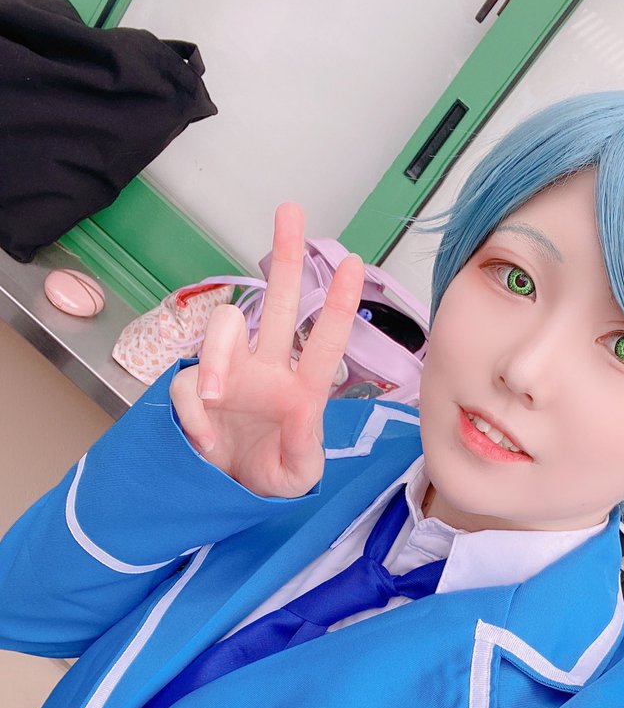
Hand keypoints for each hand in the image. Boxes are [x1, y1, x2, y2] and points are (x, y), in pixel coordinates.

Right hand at [170, 202, 364, 496]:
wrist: (228, 497)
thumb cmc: (272, 477)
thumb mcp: (299, 476)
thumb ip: (304, 450)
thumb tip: (297, 418)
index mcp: (302, 390)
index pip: (324, 342)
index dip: (338, 305)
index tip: (353, 263)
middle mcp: (267, 369)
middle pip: (277, 303)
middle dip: (285, 257)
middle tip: (291, 211)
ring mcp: (228, 374)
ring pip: (223, 326)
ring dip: (214, 356)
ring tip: (213, 396)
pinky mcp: (194, 389)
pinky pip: (185, 383)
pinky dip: (191, 413)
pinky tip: (204, 441)